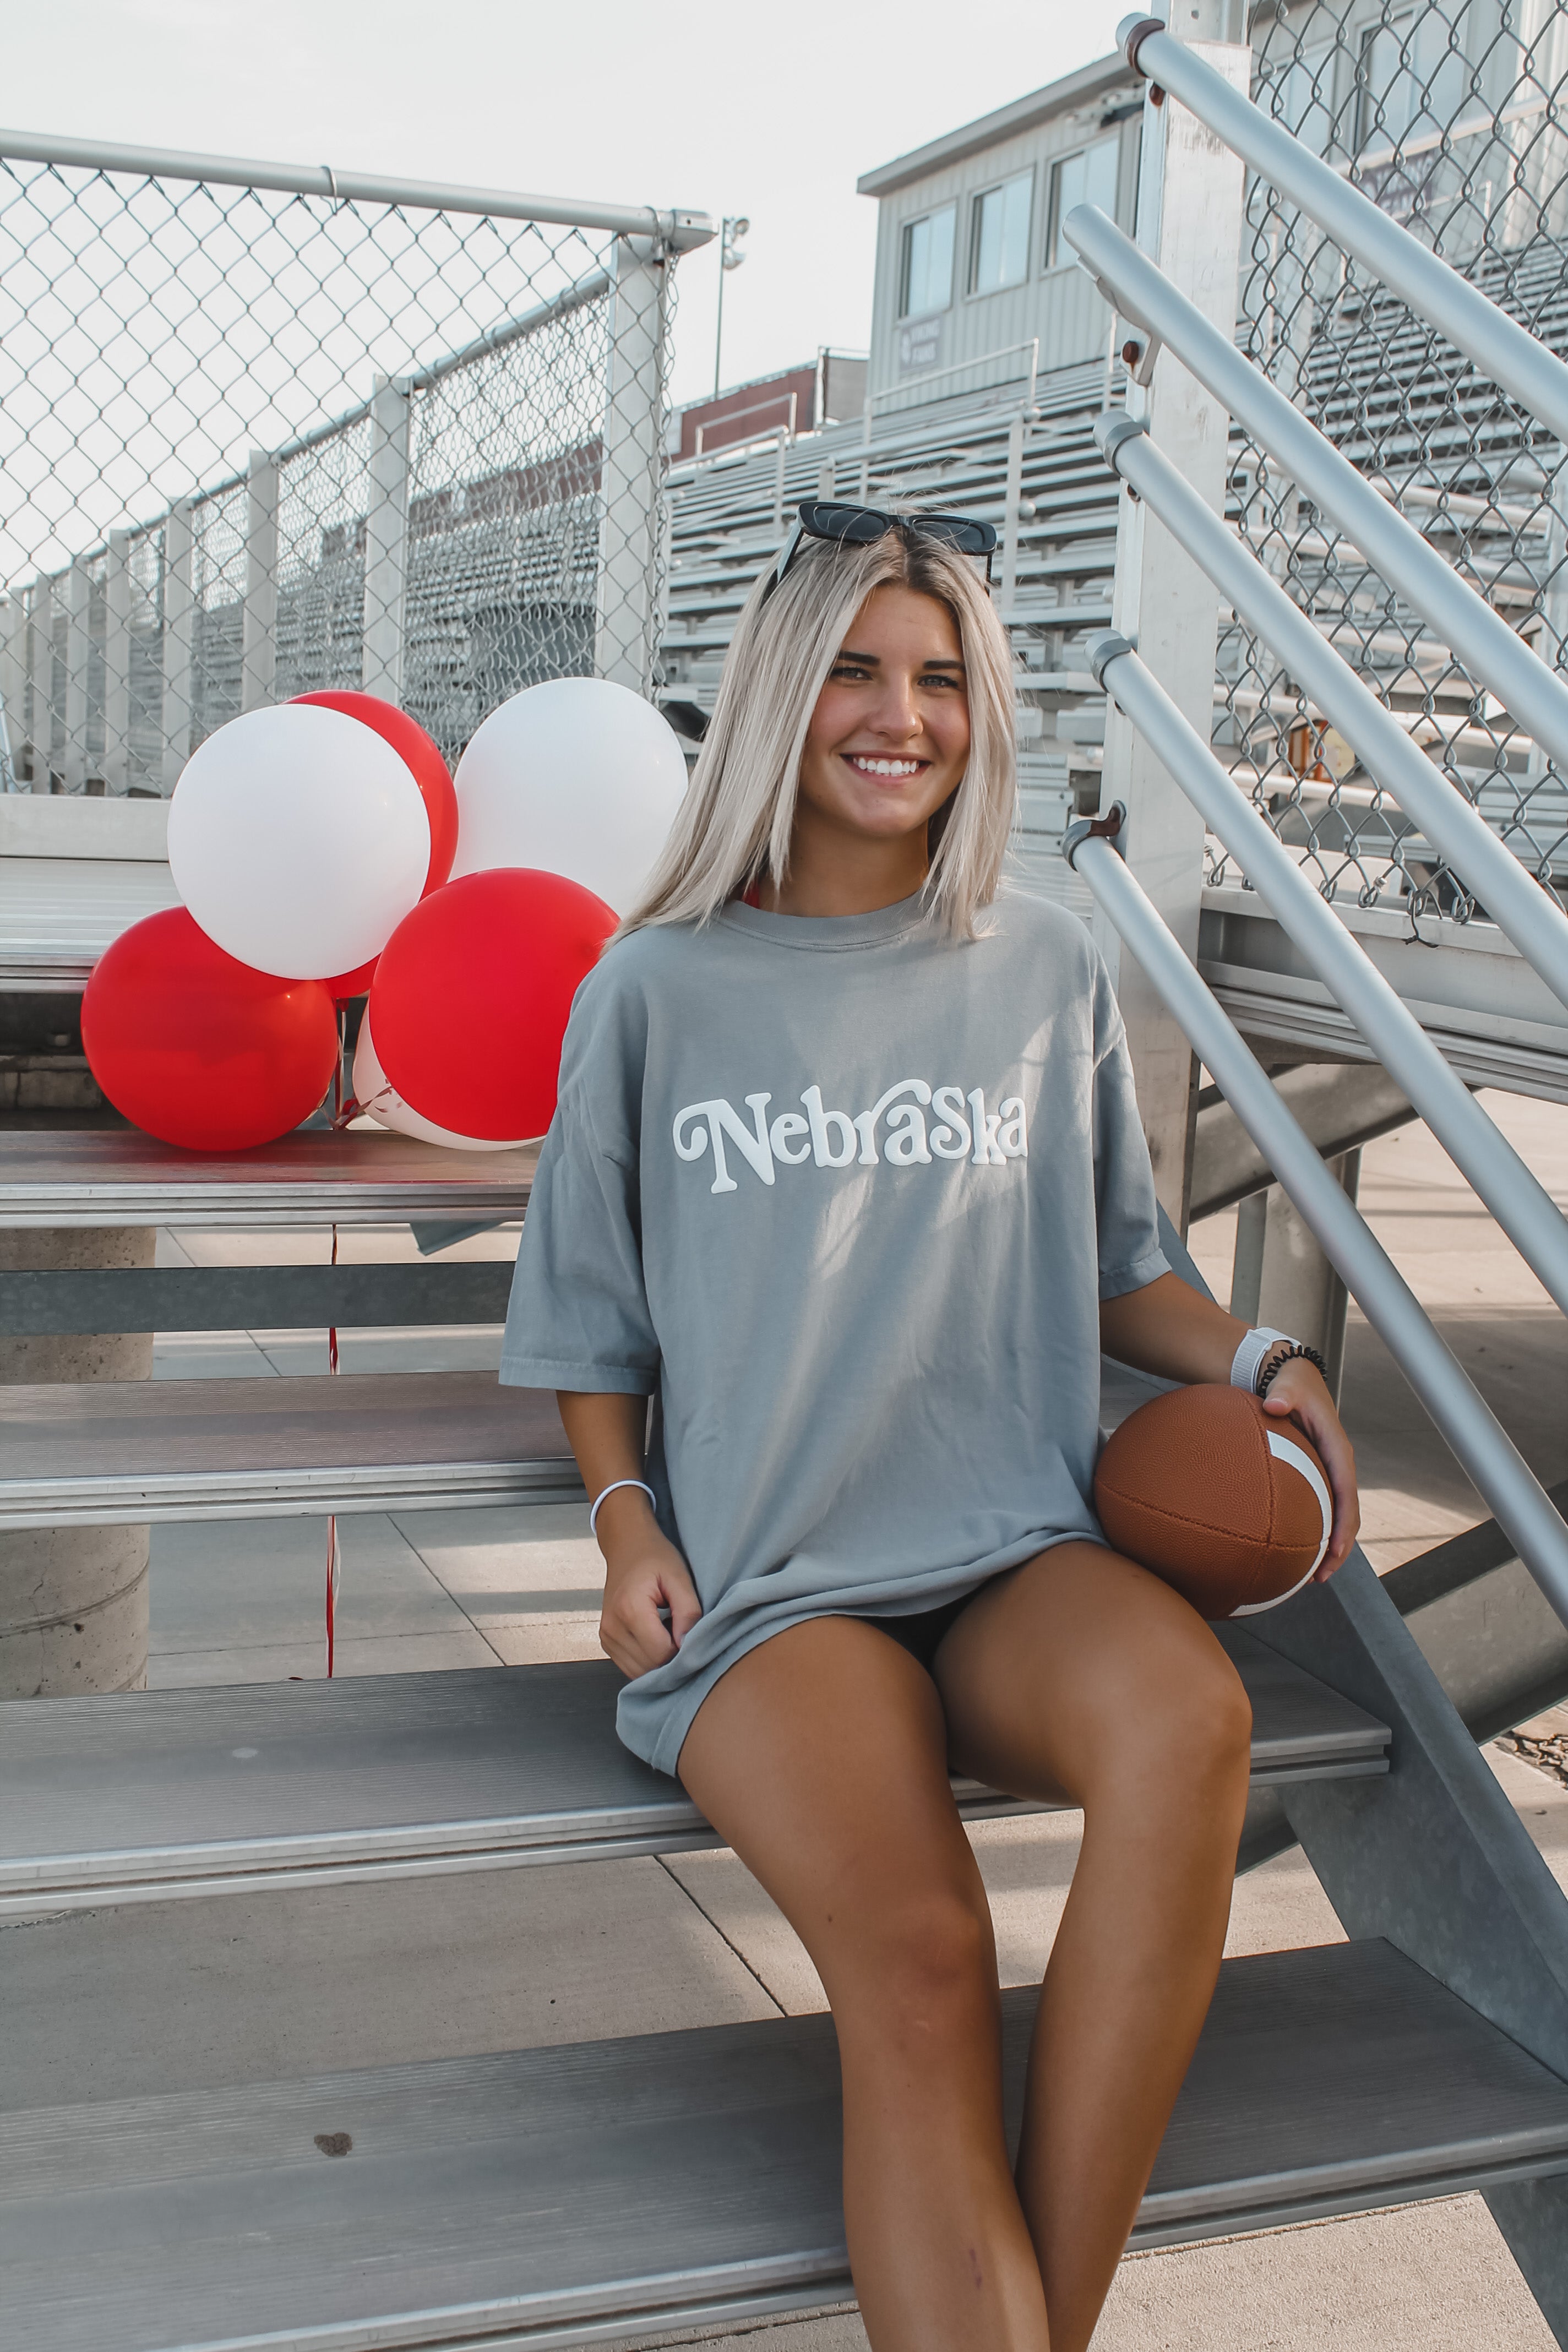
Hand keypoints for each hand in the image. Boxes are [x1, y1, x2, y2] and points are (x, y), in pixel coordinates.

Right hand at [596, 1488, 701, 1676]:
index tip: (692, 1633)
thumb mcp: (679, 1577)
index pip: (661, 1653)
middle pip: (650, 1666)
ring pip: (640, 1671)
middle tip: (682, 1632)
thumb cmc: (654, 1558)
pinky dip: (647, 1660)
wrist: (627, 1547)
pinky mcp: (606, 1641)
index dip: (682, 1650)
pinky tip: (656, 1638)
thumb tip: (689, 1646)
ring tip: (668, 1632)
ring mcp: (606, 1636)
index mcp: (629, 1609)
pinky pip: (631, 1666)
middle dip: (671, 1658)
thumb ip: (688, 1612)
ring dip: (659, 1661)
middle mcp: (612, 1627)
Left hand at [1261, 1358, 1358, 1579]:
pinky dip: (1315, 1529)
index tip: (1335, 1552)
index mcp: (1337, 1449)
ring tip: (1311, 1576)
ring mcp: (1329, 1471)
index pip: (1346, 1493)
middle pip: (1346, 1513)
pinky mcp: (1318, 1474)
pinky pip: (1321, 1506)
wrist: (1291, 1378)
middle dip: (1339, 1548)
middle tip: (1320, 1578)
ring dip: (1330, 1545)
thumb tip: (1274, 1405)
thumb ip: (1283, 1395)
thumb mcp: (1287, 1386)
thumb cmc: (1290, 1384)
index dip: (1344, 1525)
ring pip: (1336, 1514)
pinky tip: (1295, 1549)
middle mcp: (1338, 1464)